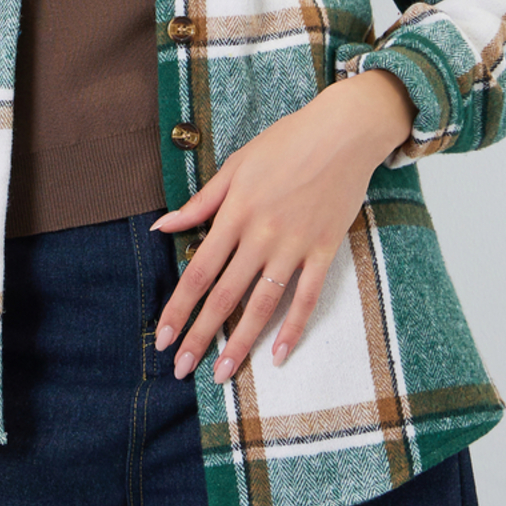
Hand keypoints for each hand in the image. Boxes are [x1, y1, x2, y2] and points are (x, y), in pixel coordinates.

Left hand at [150, 69, 414, 384]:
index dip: (178, 307)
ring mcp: (294, 245)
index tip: (162, 337)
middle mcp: (260, 234)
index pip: (198, 270)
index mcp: (235, 212)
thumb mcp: (236, 165)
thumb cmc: (286, 143)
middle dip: (199, 335)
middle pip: (224, 294)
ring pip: (262, 304)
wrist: (343, 132)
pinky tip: (279, 356)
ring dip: (240, 341)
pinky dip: (293, 328)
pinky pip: (306, 297)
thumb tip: (162, 227)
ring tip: (222, 373)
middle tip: (181, 369)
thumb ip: (200, 202)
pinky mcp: (324, 250)